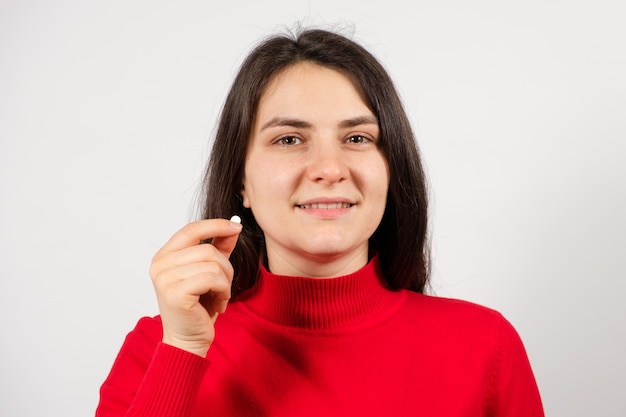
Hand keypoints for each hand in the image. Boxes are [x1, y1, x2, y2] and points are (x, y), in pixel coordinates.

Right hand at [149, 218, 242, 356]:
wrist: (188, 340)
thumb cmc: (197, 307)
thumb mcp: (209, 272)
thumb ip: (218, 248)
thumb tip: (233, 226)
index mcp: (164, 256)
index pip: (191, 230)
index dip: (216, 225)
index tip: (236, 226)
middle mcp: (160, 265)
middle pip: (207, 250)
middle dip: (226, 268)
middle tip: (224, 287)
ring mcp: (165, 279)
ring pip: (213, 264)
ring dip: (225, 283)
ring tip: (219, 297)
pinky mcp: (175, 293)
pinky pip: (212, 279)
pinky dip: (223, 292)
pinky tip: (217, 305)